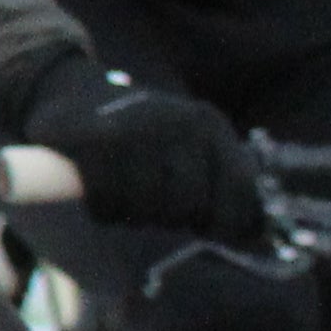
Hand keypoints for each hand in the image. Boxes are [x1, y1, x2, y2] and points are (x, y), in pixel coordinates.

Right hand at [10, 62, 260, 239]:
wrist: (71, 91)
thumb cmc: (139, 135)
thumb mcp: (189, 145)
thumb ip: (223, 181)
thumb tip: (259, 238)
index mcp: (210, 125)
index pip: (241, 191)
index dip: (227, 225)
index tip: (205, 230)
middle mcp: (180, 123)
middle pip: (189, 206)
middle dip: (170, 218)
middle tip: (152, 209)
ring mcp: (137, 129)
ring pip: (149, 207)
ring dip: (133, 216)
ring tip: (123, 202)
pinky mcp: (94, 141)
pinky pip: (108, 201)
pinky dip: (103, 210)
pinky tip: (100, 200)